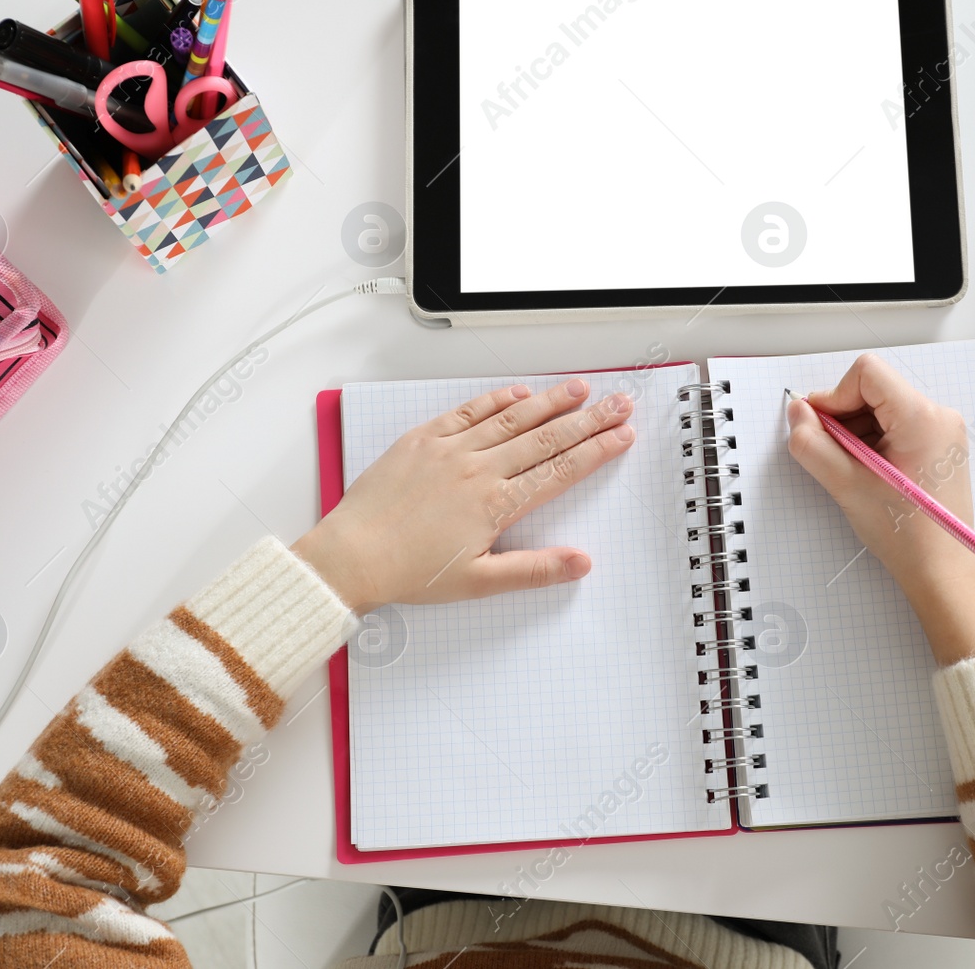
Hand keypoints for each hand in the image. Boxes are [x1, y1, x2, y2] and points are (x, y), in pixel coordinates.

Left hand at [292, 379, 634, 612]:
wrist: (351, 555)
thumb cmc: (409, 572)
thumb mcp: (478, 584)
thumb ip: (533, 570)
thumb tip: (580, 563)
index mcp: (496, 504)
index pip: (560, 471)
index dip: (597, 451)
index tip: (622, 435)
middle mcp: (478, 469)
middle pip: (547, 438)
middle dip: (588, 420)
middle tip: (619, 404)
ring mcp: (450, 450)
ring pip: (512, 419)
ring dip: (550, 402)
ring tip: (580, 389)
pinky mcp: (423, 440)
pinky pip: (468, 412)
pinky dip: (496, 400)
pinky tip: (518, 393)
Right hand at [786, 354, 974, 663]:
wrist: (940, 570)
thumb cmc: (904, 533)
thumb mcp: (846, 484)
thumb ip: (812, 443)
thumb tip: (797, 412)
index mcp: (922, 418)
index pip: (868, 374)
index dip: (835, 395)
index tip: (820, 427)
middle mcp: (939, 415)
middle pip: (874, 389)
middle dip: (844, 417)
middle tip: (833, 454)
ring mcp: (942, 430)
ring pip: (882, 407)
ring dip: (857, 430)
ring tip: (854, 470)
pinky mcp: (939, 444)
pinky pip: (896, 424)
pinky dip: (873, 440)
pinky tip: (869, 472)